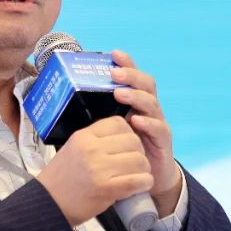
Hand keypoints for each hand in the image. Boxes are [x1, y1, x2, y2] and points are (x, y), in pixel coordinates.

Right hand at [35, 116, 154, 226]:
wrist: (48, 204)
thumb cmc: (62, 178)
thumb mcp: (73, 148)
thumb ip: (94, 140)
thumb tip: (122, 136)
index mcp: (84, 136)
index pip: (118, 123)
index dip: (129, 133)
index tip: (127, 145)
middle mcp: (92, 149)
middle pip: (133, 141)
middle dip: (139, 152)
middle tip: (135, 163)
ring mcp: (100, 169)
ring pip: (139, 160)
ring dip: (144, 169)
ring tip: (138, 175)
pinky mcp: (107, 189)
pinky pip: (138, 180)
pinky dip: (145, 182)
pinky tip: (141, 185)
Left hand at [109, 50, 182, 212]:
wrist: (148, 176)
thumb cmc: (124, 149)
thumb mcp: (110, 127)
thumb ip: (97, 114)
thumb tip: (67, 102)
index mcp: (135, 102)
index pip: (133, 78)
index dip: (127, 64)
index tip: (114, 54)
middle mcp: (149, 108)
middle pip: (146, 84)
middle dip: (131, 76)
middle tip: (114, 74)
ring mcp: (157, 123)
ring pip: (152, 103)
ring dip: (135, 96)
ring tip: (120, 93)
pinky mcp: (163, 141)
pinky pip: (158, 128)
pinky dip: (148, 123)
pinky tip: (136, 120)